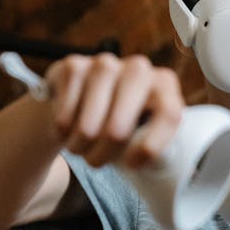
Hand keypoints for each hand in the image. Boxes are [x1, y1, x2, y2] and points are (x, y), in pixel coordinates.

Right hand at [44, 53, 183, 168]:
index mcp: (165, 84)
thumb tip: (148, 155)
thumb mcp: (143, 136)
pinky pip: (64, 118)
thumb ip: (150, 145)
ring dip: (79, 148)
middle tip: (97, 160)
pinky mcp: (74, 67)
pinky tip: (67, 126)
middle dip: (102, 156)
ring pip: (87, 130)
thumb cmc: (121, 126)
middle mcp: (139, 69)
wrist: (82, 102)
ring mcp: (105, 64)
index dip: (148, 148)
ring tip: (82, 144)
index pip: (168, 115)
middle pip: (117, 132)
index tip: (131, 165)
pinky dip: (61, 133)